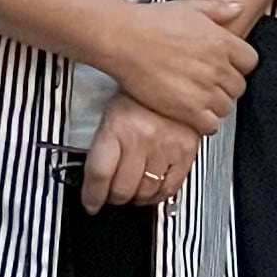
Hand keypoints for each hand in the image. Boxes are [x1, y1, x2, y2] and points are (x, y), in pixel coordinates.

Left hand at [79, 100, 200, 212]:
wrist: (171, 73)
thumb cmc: (138, 95)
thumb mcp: (111, 113)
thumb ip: (102, 145)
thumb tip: (93, 179)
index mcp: (117, 127)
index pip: (99, 174)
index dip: (92, 196)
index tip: (91, 203)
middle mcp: (141, 139)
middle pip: (122, 189)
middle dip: (112, 197)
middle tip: (110, 195)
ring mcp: (166, 147)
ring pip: (145, 192)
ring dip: (135, 198)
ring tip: (131, 191)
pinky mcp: (186, 152)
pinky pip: (170, 188)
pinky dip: (158, 195)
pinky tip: (151, 190)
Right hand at [102, 0, 257, 133]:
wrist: (124, 38)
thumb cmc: (150, 22)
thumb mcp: (189, 6)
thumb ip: (218, 9)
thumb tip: (237, 8)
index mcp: (223, 42)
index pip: (250, 62)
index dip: (237, 65)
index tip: (225, 66)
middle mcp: (218, 67)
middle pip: (238, 87)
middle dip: (225, 86)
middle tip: (207, 83)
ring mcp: (204, 90)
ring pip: (226, 107)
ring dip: (214, 104)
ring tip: (196, 97)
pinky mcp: (187, 109)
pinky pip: (210, 125)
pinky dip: (204, 123)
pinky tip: (191, 113)